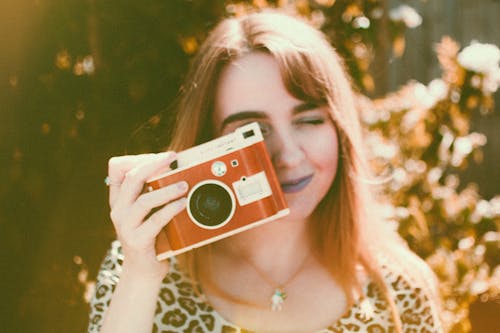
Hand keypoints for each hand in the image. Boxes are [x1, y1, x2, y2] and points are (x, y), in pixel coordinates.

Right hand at [107, 152, 187, 280]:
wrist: (143, 272)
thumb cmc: (151, 237)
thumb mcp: (147, 212)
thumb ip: (153, 193)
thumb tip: (178, 170)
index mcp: (118, 199)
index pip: (117, 168)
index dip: (139, 157)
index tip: (162, 157)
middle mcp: (118, 210)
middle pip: (131, 178)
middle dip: (154, 164)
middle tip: (174, 158)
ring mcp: (125, 226)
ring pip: (144, 200)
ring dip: (167, 189)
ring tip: (184, 185)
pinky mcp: (137, 241)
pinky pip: (155, 221)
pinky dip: (171, 209)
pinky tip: (183, 204)